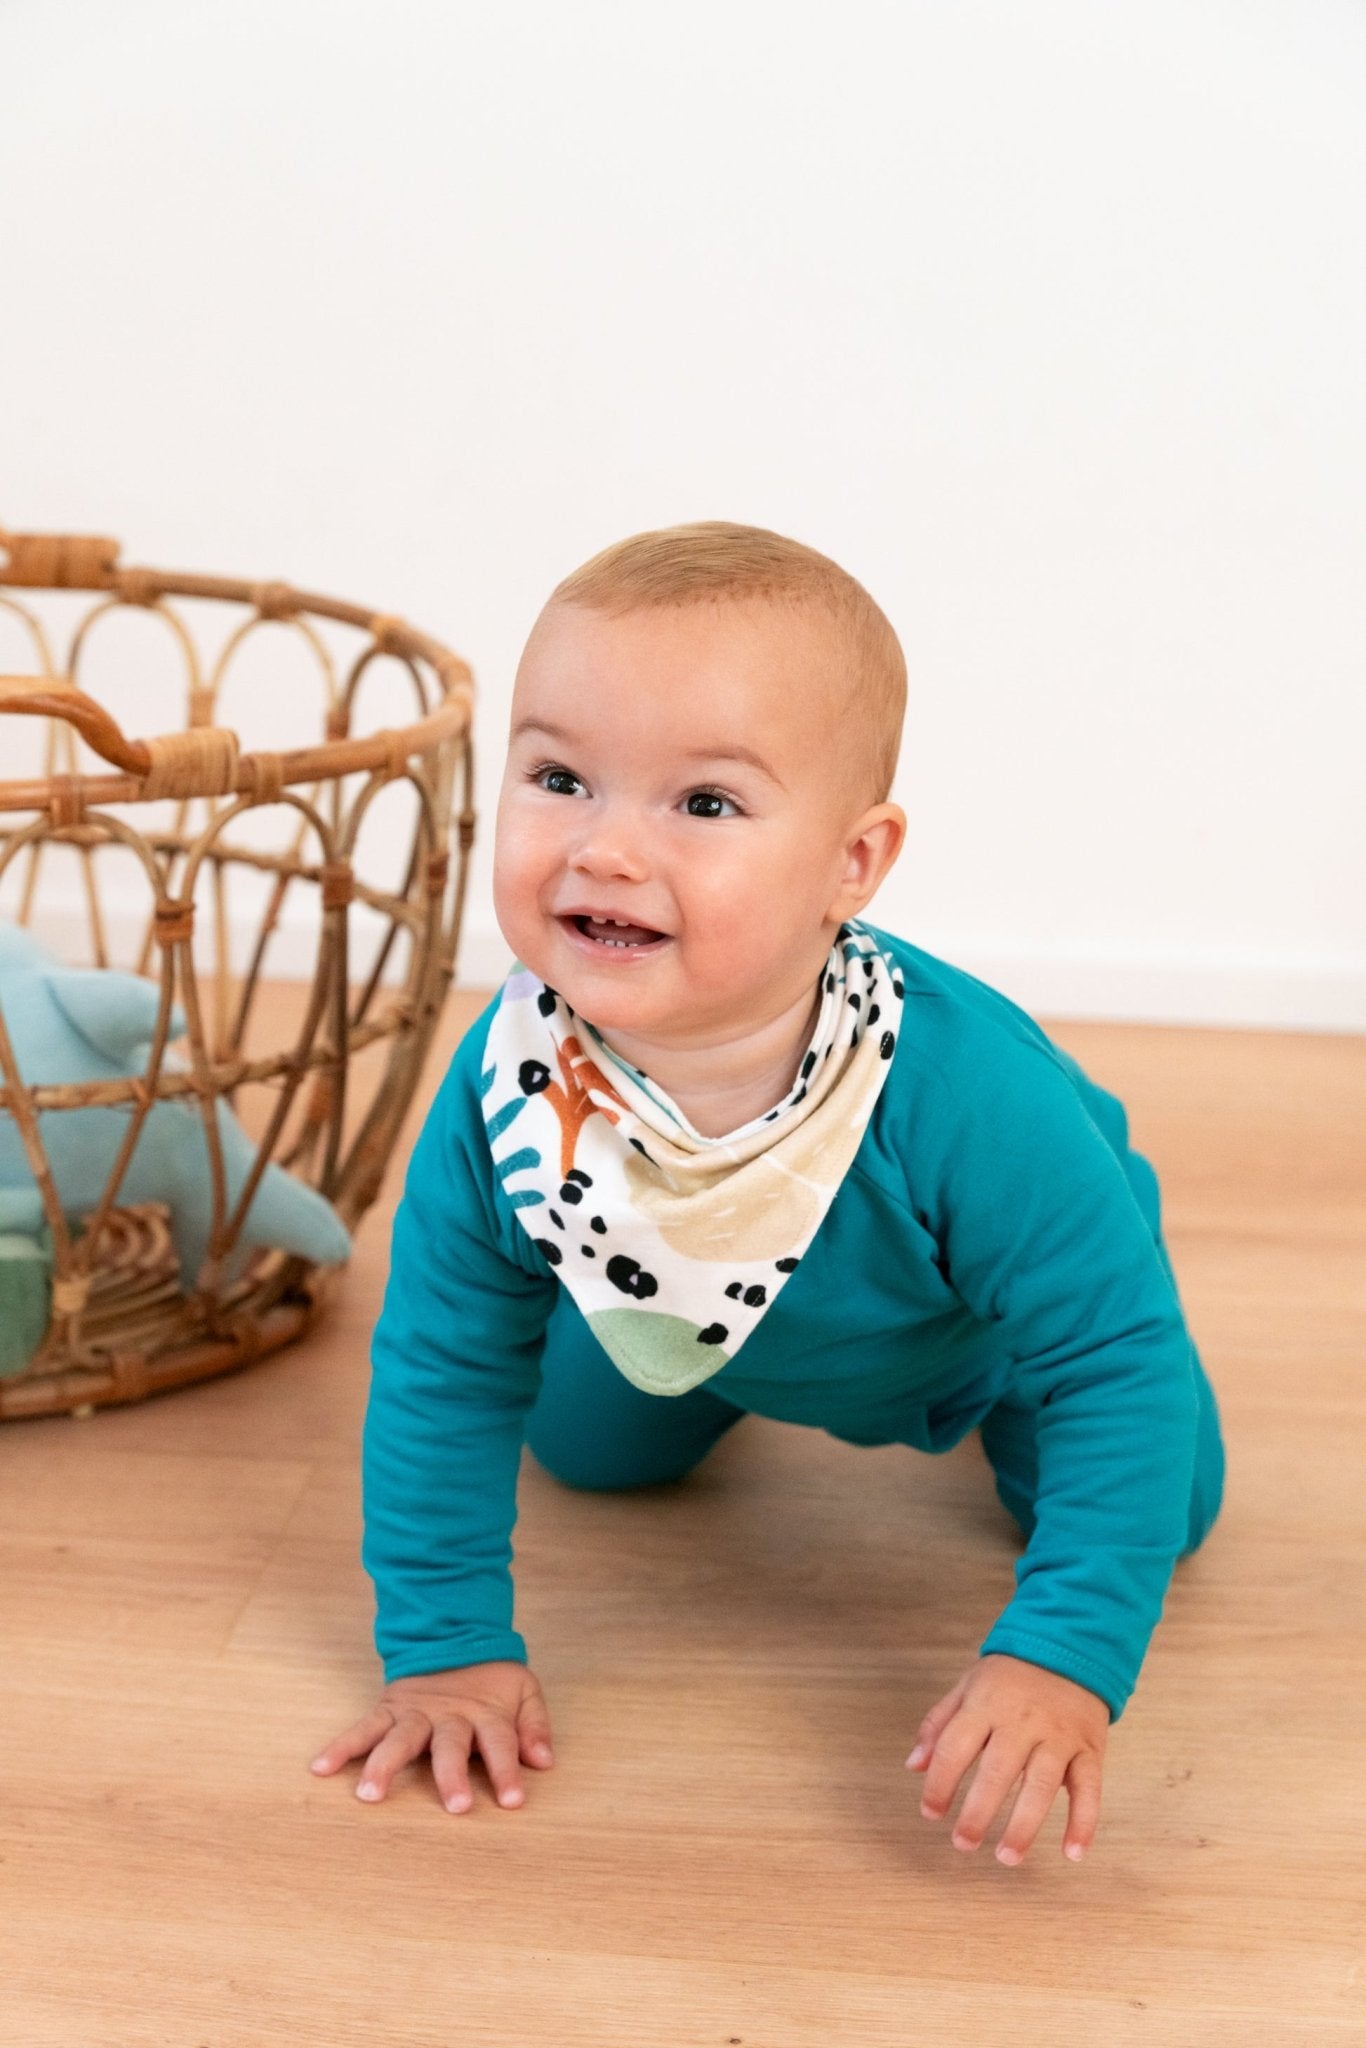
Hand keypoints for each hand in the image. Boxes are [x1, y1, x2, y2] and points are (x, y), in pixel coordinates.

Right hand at [309, 1661, 553, 1812]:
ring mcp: (415, 1713)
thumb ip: (534, 1725)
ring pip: (400, 1739)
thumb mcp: (523, 1691)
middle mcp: (449, 1715)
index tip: (512, 1801)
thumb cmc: (491, 1679)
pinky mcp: (389, 1709)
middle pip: (451, 1746)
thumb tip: (544, 1762)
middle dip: (453, 1776)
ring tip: (369, 1795)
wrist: (454, 1636)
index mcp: (485, 1712)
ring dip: (385, 1766)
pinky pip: (363, 1728)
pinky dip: (342, 1746)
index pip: (500, 1743)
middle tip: (456, 1806)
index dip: (507, 1770)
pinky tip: (321, 1767)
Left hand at [905, 1652, 1106, 1864]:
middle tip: (962, 1844)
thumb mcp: (968, 1687)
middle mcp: (1022, 1722)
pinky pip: (1089, 1789)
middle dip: (978, 1812)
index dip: (939, 1783)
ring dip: (1024, 1826)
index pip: (956, 1747)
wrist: (1070, 1648)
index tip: (931, 1813)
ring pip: (1041, 1786)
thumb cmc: (1010, 1677)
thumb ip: (938, 1725)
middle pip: (997, 1772)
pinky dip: (1084, 1822)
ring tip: (1006, 1857)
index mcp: (986, 1705)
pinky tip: (1073, 1853)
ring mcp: (1058, 1737)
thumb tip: (913, 1766)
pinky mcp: (1089, 1749)